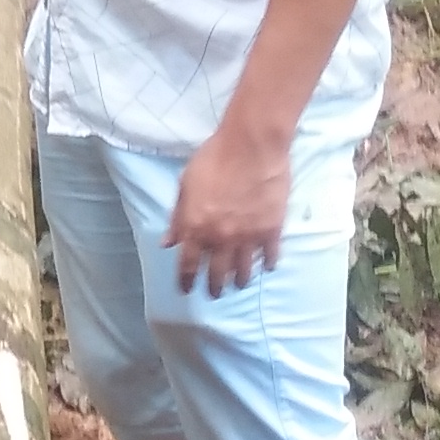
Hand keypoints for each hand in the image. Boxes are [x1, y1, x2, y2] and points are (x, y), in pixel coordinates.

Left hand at [166, 123, 292, 296]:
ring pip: (243, 269)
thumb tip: (168, 242)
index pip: (188, 265)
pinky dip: (267, 263)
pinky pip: (270, 255)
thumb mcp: (185, 185)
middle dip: (214, 287)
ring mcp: (248, 236)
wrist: (251, 145)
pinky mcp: (271, 229)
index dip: (186, 281)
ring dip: (239, 280)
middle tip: (215, 293)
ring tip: (238, 285)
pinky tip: (267, 267)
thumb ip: (177, 217)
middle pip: (216, 273)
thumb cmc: (214, 158)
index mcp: (196, 227)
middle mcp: (221, 238)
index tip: (186, 291)